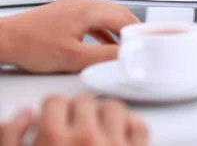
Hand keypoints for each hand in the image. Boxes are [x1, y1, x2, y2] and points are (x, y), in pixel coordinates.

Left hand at [0, 0, 138, 72]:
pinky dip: (103, 29)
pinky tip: (103, 42)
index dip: (138, 33)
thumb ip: (104, 55)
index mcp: (89, 10)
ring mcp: (74, 5)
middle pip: (118, 13)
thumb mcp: (74, 57)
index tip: (145, 44)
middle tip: (140, 44)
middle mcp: (83, 2)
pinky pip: (93, 17)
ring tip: (125, 45)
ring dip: (117, 29)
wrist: (4, 39)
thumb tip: (126, 55)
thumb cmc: (32, 45)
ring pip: (105, 14)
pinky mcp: (66, 11)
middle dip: (131, 29)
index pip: (124, 18)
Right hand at [0, 95, 148, 145]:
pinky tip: (118, 135)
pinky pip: (139, 125)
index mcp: (54, 139)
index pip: (55, 102)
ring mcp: (114, 145)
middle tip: (74, 126)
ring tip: (96, 130)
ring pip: (113, 106)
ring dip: (104, 115)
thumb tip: (24, 114)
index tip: (56, 119)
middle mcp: (86, 138)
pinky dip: (130, 126)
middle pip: (84, 100)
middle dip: (77, 111)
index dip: (53, 111)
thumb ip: (10, 137)